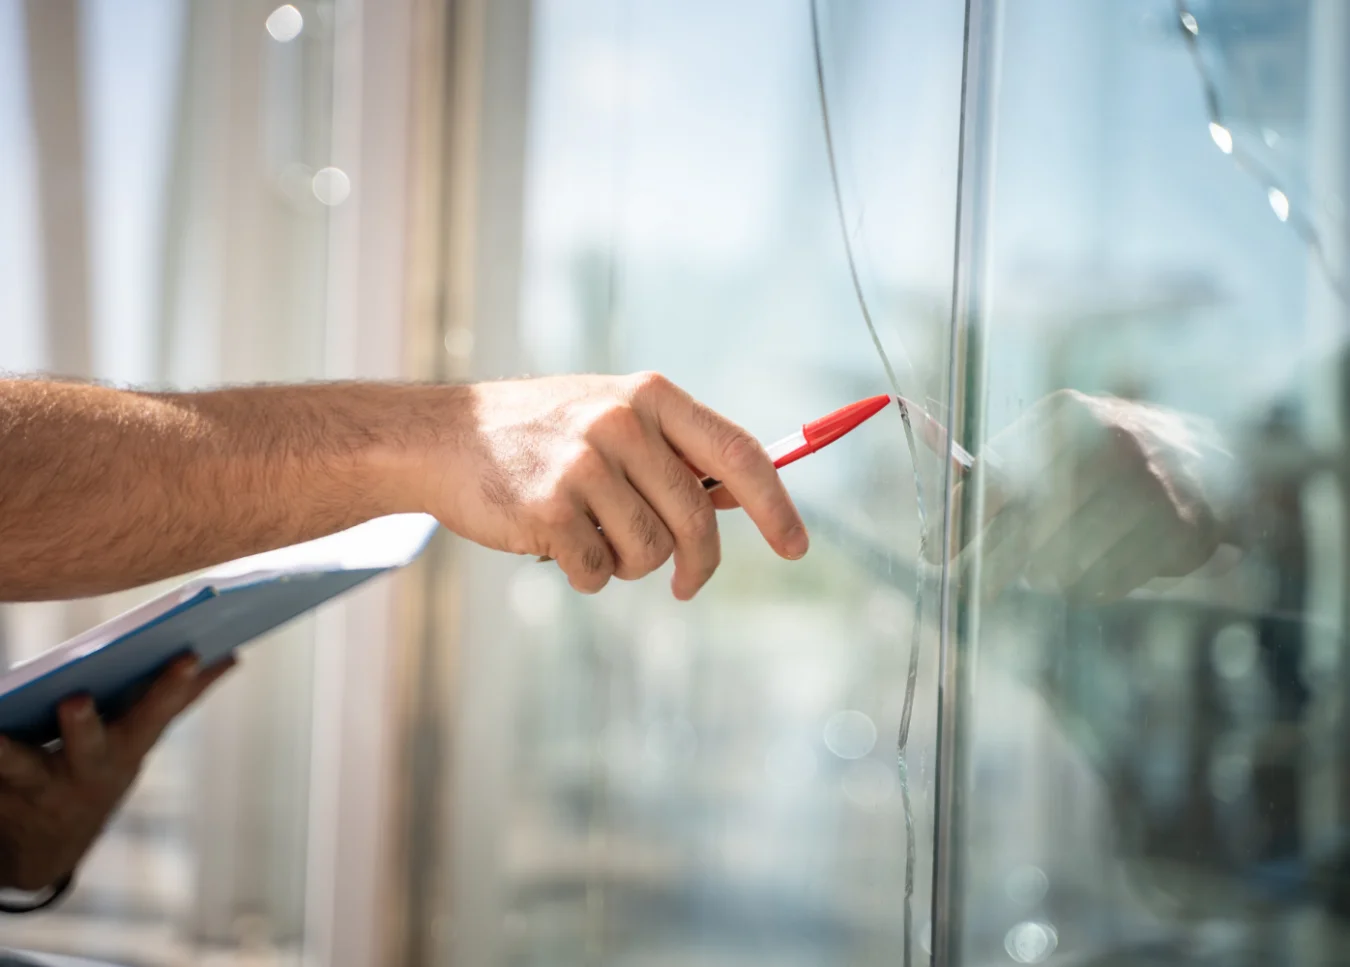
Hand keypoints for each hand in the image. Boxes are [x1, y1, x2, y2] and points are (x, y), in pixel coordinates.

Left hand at [0, 655, 235, 891]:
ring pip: (20, 765)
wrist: (47, 844)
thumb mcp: (140, 739)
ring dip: (7, 752)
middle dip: (85, 725)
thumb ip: (180, 698)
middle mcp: (89, 770)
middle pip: (89, 744)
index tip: (189, 655)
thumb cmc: (101, 768)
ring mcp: (40, 786)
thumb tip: (233, 656)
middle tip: (75, 700)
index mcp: (129, 748)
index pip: (158, 712)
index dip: (174, 686)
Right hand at [427, 373, 808, 598]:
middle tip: (685, 584)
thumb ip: (676, 451)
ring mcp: (584, 465)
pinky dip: (586, 574)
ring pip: (649, 552)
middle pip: (697, 518)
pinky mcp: (549, 509)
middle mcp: (622, 423)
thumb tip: (746, 497)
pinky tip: (557, 545)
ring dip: (628, 564)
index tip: (797, 546)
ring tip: (593, 538)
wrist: (445, 438)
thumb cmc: (541, 433)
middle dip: (698, 564)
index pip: (738, 454)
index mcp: (650, 397)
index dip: (777, 506)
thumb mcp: (613, 415)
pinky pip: (598, 572)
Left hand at [945, 390, 1230, 602]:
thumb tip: (931, 534)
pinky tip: (1096, 567)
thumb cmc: (1100, 461)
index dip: (958, 522)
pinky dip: (1090, 586)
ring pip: (1062, 564)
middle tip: (974, 590)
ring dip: (1047, 576)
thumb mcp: (1048, 449)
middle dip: (990, 566)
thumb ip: (989, 481)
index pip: (994, 477)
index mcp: (1063, 417)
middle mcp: (1105, 443)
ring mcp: (1146, 484)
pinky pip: (1105, 582)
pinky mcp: (1176, 526)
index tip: (933, 554)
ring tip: (1054, 566)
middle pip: (1023, 529)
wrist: (1207, 462)